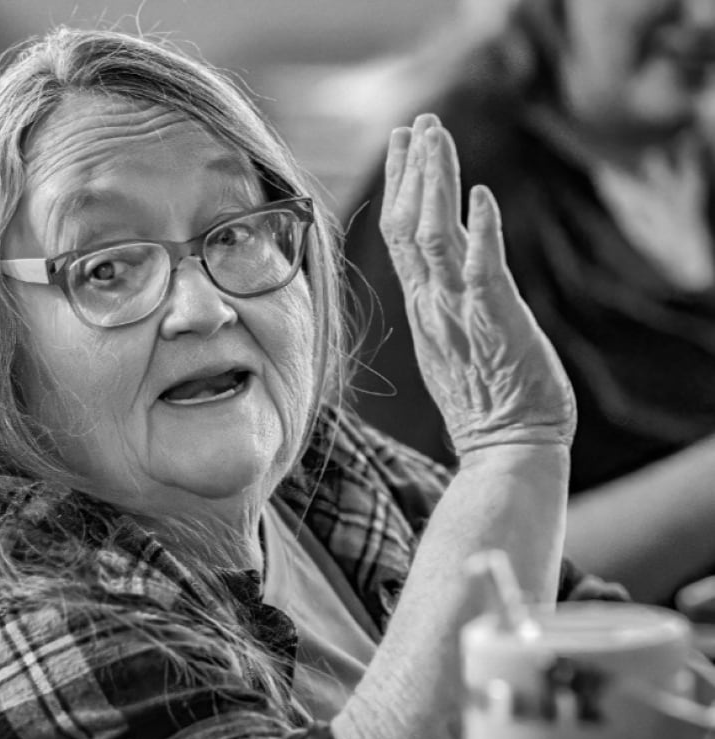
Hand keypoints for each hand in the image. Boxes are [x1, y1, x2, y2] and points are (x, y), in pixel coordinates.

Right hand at [378, 113, 575, 456]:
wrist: (506, 447)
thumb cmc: (489, 405)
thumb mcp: (457, 347)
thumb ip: (448, 307)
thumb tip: (449, 270)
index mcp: (424, 310)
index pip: (402, 239)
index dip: (402, 188)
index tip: (404, 145)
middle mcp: (433, 306)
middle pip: (410, 228)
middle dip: (414, 171)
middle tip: (418, 122)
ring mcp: (459, 314)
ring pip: (435, 238)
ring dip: (436, 184)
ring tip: (437, 137)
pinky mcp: (494, 323)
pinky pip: (482, 270)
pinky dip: (481, 230)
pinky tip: (482, 194)